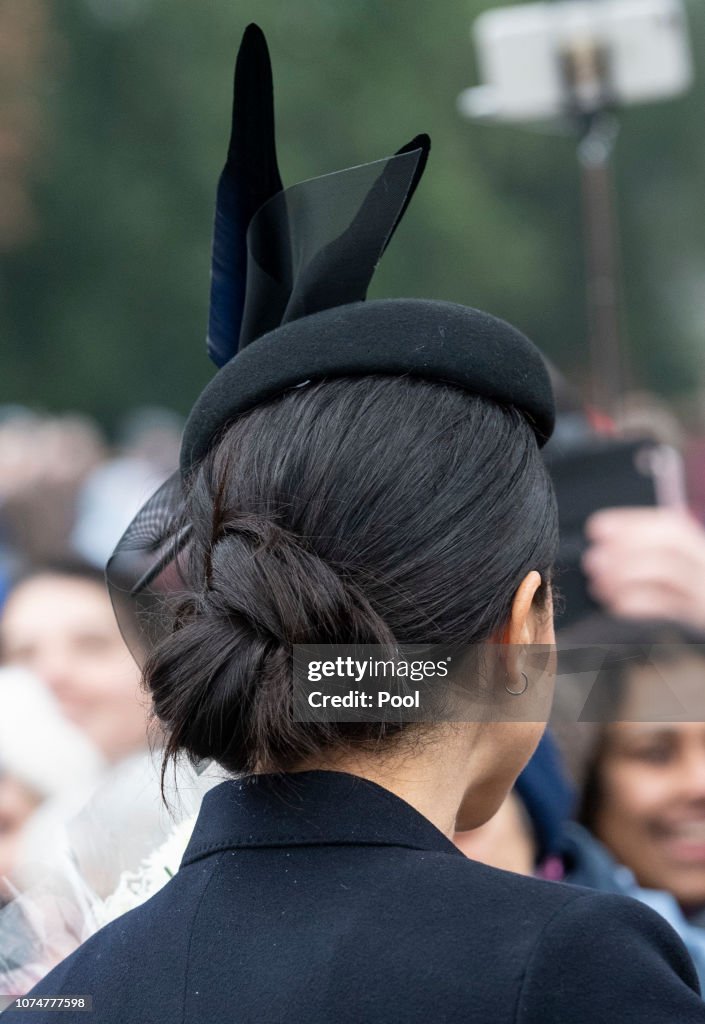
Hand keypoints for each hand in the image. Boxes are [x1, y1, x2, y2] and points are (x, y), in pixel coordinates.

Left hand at [582, 507, 704, 629]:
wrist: (696, 670)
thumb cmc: (676, 619)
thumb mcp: (671, 589)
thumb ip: (645, 566)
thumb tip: (601, 556)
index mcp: (702, 558)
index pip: (673, 527)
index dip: (631, 524)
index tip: (595, 529)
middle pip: (673, 544)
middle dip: (626, 546)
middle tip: (592, 560)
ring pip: (672, 572)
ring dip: (627, 572)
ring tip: (598, 585)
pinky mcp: (702, 628)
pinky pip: (672, 610)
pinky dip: (641, 604)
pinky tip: (618, 607)